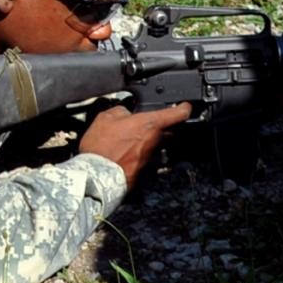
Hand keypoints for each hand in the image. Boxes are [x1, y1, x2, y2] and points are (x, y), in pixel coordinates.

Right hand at [78, 102, 192, 182]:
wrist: (97, 175)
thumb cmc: (101, 147)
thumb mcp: (105, 118)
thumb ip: (120, 111)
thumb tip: (125, 112)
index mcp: (149, 124)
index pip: (178, 114)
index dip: (183, 108)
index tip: (185, 107)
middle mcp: (156, 142)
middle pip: (170, 132)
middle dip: (162, 127)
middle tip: (148, 124)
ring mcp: (153, 159)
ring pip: (158, 147)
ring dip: (150, 143)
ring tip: (131, 142)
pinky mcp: (147, 174)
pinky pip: (149, 161)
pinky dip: (141, 157)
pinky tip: (126, 155)